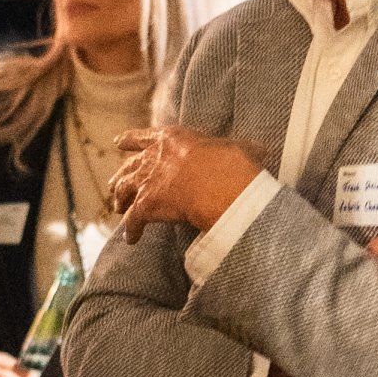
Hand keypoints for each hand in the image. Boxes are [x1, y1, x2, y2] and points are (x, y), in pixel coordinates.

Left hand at [109, 125, 266, 240]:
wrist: (220, 183)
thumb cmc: (231, 163)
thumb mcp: (236, 148)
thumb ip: (240, 148)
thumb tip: (262, 150)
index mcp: (171, 138)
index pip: (143, 137)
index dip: (129, 141)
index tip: (118, 143)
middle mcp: (153, 157)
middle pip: (128, 166)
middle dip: (120, 177)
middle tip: (115, 185)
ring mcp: (146, 181)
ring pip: (124, 190)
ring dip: (120, 200)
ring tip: (118, 210)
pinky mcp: (145, 205)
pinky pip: (132, 221)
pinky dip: (131, 231)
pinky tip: (131, 239)